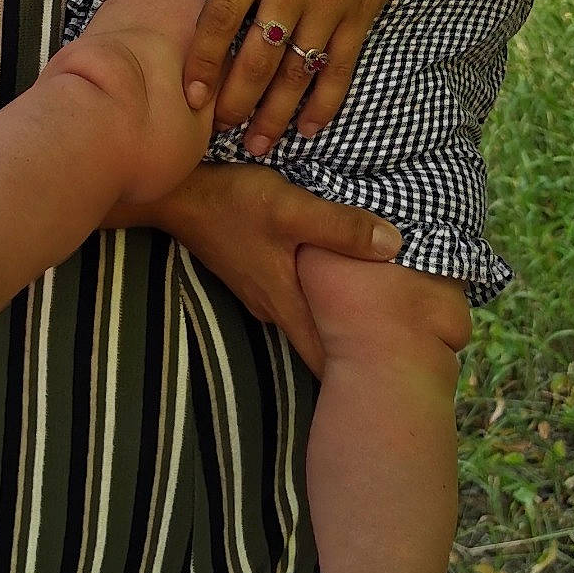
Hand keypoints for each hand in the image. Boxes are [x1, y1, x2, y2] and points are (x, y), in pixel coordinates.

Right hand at [154, 159, 401, 377]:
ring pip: (302, 316)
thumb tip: (395, 246)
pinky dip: (311, 296)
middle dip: (348, 346)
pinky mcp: (250, 273)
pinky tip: (324, 282)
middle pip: (316, 339)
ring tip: (366, 317)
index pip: (323, 355)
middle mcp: (271, 307)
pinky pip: (289, 295)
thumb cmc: (235, 204)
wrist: (179, 195)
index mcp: (286, 302)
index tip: (387, 377)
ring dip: (329, 319)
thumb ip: (340, 227)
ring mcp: (258, 292)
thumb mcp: (292, 209)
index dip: (355, 368)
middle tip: (388, 349)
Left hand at [183, 0, 438, 150]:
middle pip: (257, 56)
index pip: (220, 17)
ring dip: (274, 114)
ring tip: (257, 144)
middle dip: (236, 100)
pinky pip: (338, 68)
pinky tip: (307, 129)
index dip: (203, 60)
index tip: (190, 96)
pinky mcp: (361, 15)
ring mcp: (329, 2)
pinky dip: (323, 103)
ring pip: (296, 72)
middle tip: (219, 130)